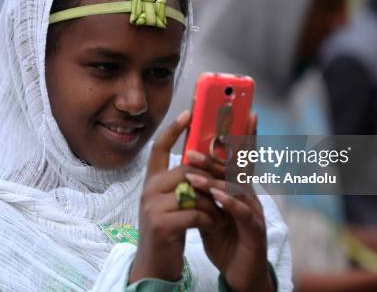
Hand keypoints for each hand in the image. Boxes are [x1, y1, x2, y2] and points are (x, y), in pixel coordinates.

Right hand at [130, 110, 222, 283]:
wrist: (155, 265)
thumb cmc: (170, 230)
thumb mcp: (172, 202)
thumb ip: (182, 182)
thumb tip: (203, 161)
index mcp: (152, 181)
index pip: (159, 147)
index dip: (173, 128)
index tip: (190, 111)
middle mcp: (148, 190)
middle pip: (186, 168)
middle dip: (211, 178)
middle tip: (228, 188)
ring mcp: (152, 207)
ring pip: (194, 191)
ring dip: (214, 204)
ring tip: (221, 215)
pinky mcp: (161, 225)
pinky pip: (196, 213)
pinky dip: (211, 220)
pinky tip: (214, 227)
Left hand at [183, 114, 274, 291]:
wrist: (241, 273)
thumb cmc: (227, 239)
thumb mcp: (212, 211)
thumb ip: (205, 191)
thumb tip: (189, 170)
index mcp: (239, 189)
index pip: (240, 158)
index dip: (244, 135)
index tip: (246, 112)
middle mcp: (249, 196)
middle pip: (237, 169)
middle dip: (216, 156)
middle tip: (193, 148)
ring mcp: (253, 212)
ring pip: (236, 188)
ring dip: (215, 178)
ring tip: (193, 174)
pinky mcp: (254, 231)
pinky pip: (241, 212)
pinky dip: (229, 202)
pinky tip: (217, 195)